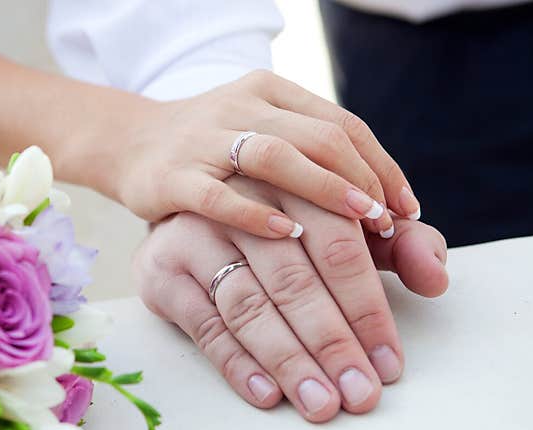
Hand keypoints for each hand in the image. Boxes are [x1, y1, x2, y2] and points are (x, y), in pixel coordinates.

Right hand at [112, 71, 419, 240]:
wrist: (128, 144)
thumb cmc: (209, 152)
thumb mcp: (259, 137)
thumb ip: (310, 159)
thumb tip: (379, 206)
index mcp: (271, 93)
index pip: (341, 123)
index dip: (380, 164)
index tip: (404, 207)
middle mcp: (241, 107)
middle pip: (318, 136)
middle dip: (363, 178)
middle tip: (388, 221)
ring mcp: (204, 140)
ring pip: (275, 156)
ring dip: (325, 189)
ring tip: (360, 221)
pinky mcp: (172, 176)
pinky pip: (218, 196)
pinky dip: (256, 215)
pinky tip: (288, 234)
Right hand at [133, 177, 446, 421]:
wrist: (187, 214)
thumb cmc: (279, 227)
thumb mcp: (343, 224)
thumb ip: (397, 246)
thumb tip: (436, 280)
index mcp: (295, 184)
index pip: (339, 246)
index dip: (367, 308)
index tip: (390, 364)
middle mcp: (242, 203)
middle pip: (293, 279)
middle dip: (332, 343)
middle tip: (360, 395)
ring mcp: (195, 236)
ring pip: (248, 304)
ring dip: (288, 360)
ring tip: (321, 404)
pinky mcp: (162, 272)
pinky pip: (202, 323)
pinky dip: (235, 362)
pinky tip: (268, 394)